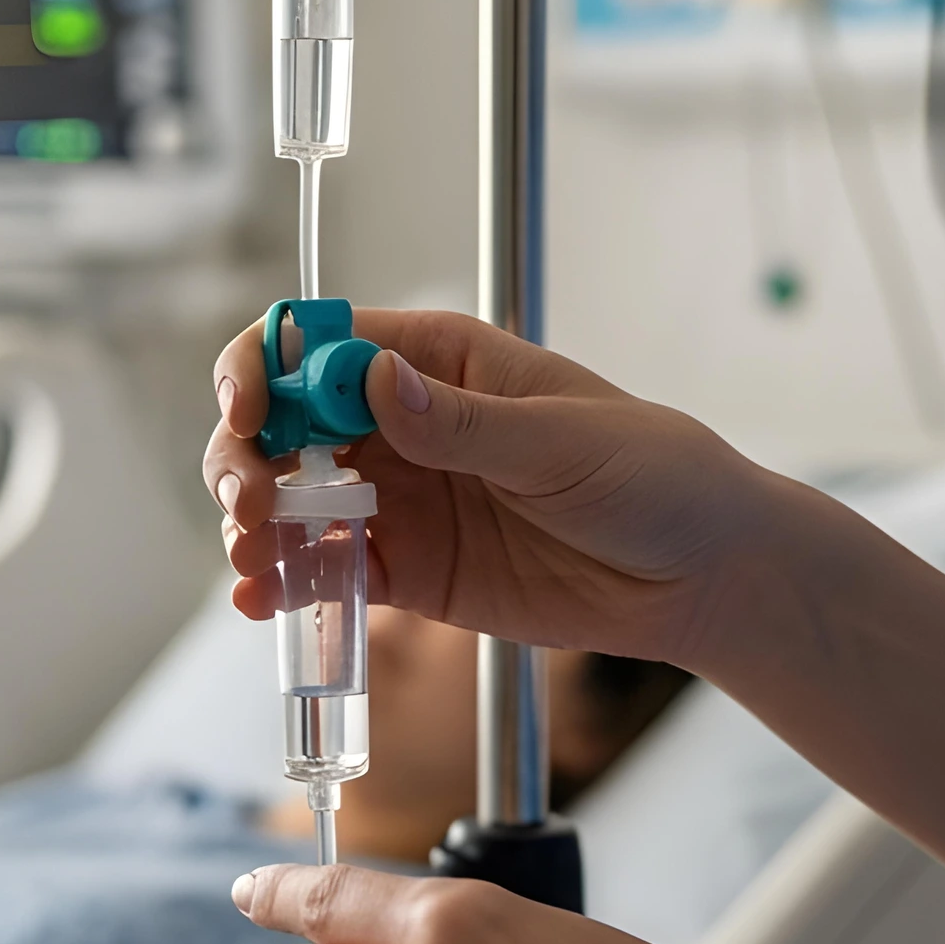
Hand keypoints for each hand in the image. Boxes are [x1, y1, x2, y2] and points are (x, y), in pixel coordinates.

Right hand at [203, 310, 777, 666]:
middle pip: (284, 424)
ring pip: (293, 500)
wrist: (700, 575)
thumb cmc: (653, 475)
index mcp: (436, 361)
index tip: (251, 417)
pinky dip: (286, 584)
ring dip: (255, 524)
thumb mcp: (564, 442)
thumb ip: (464, 423)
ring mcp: (401, 498)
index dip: (267, 369)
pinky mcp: (410, 571)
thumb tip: (376, 380)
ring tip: (251, 562)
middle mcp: (402, 424)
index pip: (319, 341)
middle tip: (248, 504)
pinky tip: (262, 602)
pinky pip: (328, 572)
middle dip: (245, 456)